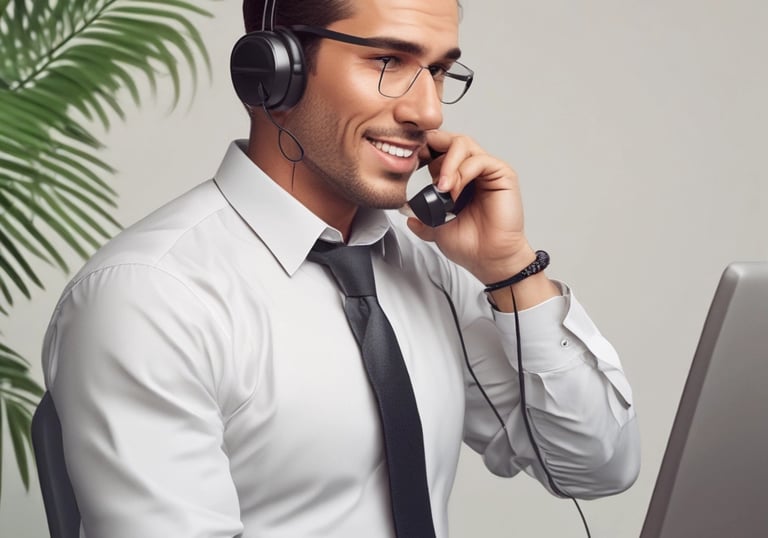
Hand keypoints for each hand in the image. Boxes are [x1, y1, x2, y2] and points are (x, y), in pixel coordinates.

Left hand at [407, 130, 535, 284]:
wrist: (488, 260)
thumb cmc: (470, 244)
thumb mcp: (434, 227)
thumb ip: (420, 214)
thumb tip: (404, 209)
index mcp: (456, 177)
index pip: (438, 150)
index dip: (422, 150)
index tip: (407, 161)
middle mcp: (471, 170)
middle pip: (449, 139)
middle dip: (431, 147)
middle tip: (419, 164)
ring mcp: (487, 170)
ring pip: (462, 144)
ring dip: (446, 164)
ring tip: (441, 187)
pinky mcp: (502, 174)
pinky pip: (479, 160)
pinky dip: (462, 172)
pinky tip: (454, 191)